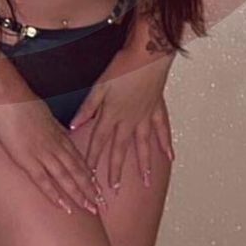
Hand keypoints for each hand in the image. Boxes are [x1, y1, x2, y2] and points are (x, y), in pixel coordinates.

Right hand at [0, 92, 103, 216]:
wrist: (6, 96)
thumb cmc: (22, 102)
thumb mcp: (45, 115)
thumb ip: (54, 128)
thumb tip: (63, 134)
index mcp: (59, 135)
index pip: (78, 159)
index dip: (89, 175)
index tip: (98, 187)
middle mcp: (55, 146)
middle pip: (77, 171)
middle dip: (90, 189)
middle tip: (101, 205)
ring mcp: (42, 153)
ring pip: (66, 178)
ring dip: (79, 194)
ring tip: (90, 209)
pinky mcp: (27, 159)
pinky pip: (43, 180)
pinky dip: (54, 194)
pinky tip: (64, 206)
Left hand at [68, 46, 175, 190]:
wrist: (148, 55)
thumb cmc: (123, 67)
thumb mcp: (99, 86)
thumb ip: (87, 108)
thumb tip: (75, 125)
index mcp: (112, 115)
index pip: (99, 142)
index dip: (92, 160)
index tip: (88, 177)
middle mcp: (129, 120)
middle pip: (120, 150)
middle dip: (116, 170)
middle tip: (114, 190)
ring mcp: (145, 116)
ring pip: (144, 146)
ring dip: (144, 165)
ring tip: (146, 182)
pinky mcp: (157, 109)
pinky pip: (162, 130)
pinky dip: (166, 144)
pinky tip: (170, 157)